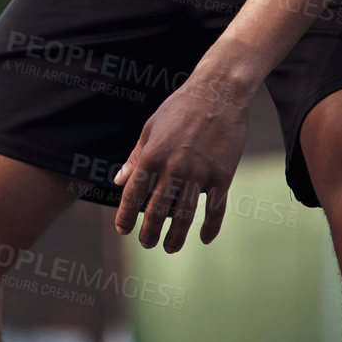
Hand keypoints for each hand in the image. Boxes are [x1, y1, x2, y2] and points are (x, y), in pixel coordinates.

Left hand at [112, 76, 248, 251]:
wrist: (217, 94)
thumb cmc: (179, 108)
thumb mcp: (150, 128)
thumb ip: (135, 157)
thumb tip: (118, 180)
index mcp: (152, 155)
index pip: (134, 194)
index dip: (126, 215)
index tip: (123, 230)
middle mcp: (174, 168)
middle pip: (158, 210)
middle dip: (150, 232)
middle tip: (147, 244)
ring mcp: (199, 174)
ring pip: (185, 215)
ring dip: (176, 236)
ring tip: (170, 248)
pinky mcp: (222, 176)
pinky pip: (216, 209)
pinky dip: (210, 227)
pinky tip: (204, 238)